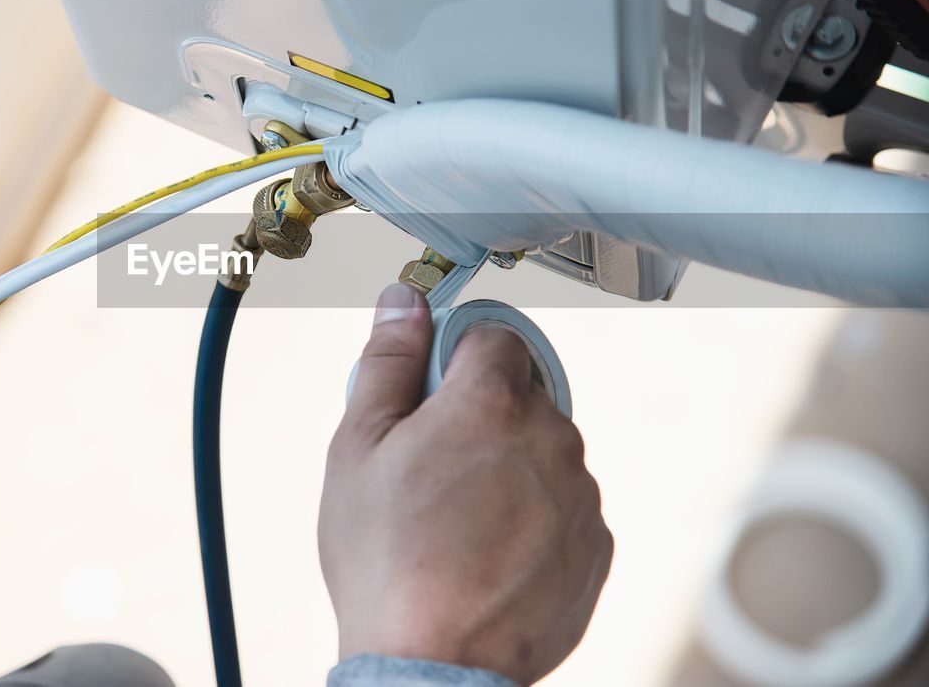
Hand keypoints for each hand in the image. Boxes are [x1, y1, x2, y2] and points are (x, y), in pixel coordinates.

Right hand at [318, 283, 611, 683]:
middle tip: (430, 463)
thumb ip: (387, 361)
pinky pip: (564, 505)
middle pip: (521, 394)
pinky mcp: (596, 547)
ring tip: (456, 519)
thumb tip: (402, 302)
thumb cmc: (386, 560)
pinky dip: (533, 516)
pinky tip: (487, 549)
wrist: (431, 666)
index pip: (492, 335)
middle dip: (479, 413)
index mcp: (491, 402)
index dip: (455, 356)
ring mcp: (581, 496)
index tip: (431, 387)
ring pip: (544, 451)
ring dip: (509, 465)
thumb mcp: (358, 447)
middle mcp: (551, 438)